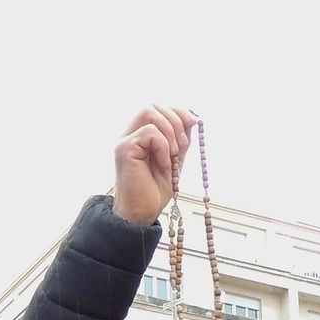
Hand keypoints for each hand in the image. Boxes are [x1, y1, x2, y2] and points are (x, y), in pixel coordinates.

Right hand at [114, 105, 194, 225]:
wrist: (142, 214)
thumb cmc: (154, 191)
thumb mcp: (174, 159)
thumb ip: (180, 139)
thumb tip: (192, 118)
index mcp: (140, 136)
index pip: (158, 109)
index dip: (178, 111)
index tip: (194, 123)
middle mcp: (129, 135)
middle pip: (153, 106)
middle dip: (175, 119)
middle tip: (183, 145)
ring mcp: (125, 141)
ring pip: (150, 113)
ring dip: (170, 132)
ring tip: (174, 155)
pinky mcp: (124, 149)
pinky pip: (150, 133)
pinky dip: (164, 147)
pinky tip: (163, 164)